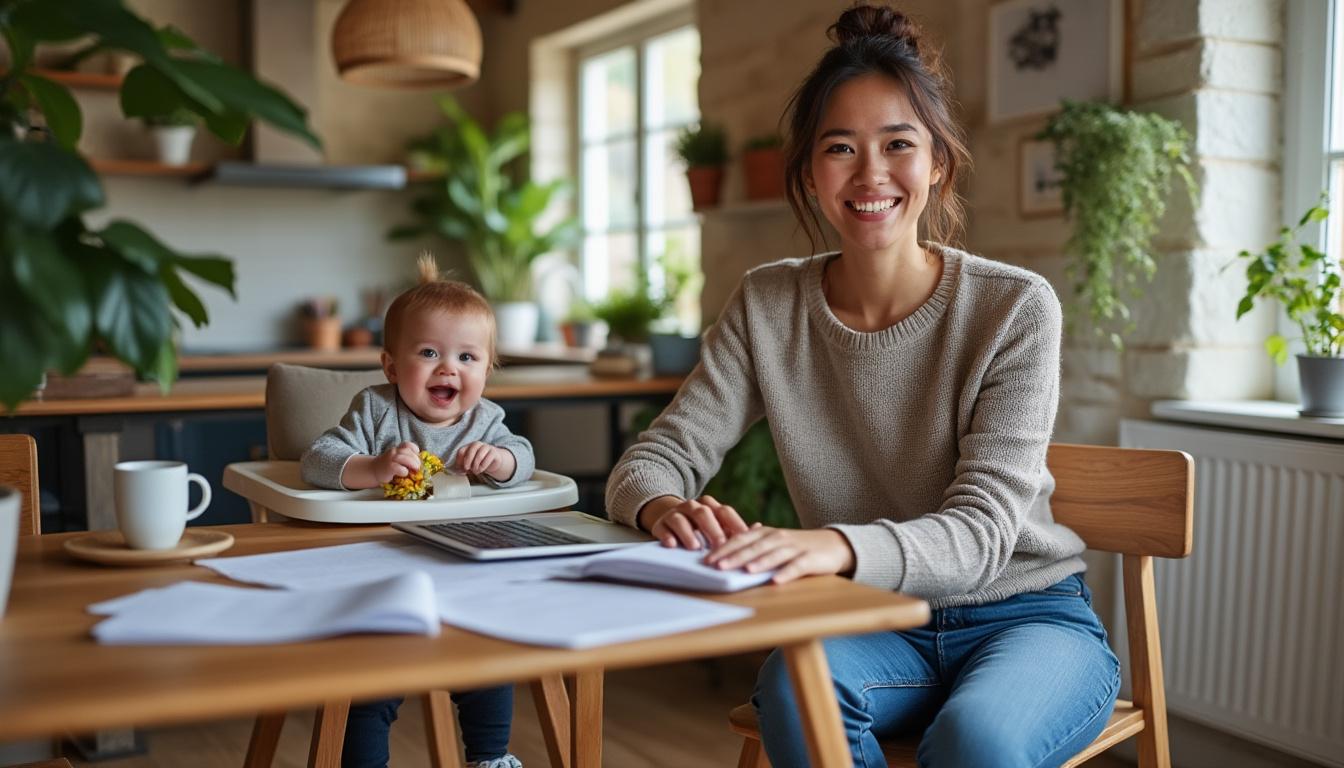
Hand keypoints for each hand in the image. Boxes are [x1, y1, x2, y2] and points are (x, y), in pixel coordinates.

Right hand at [372, 442, 420, 483]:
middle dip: (416, 460)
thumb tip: (420, 465)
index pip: (408, 445)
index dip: (415, 450)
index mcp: (397, 449)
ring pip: (403, 458)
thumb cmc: (388, 467)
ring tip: (414, 471)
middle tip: (418, 468)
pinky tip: (404, 474)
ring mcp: (390, 459)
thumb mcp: (397, 460)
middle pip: (407, 451)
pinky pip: (398, 468)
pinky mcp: (388, 468)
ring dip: (412, 464)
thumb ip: (407, 459)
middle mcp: (393, 452)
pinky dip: (404, 471)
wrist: (373, 471)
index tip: (417, 456)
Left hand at [455, 442, 512, 480]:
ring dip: (476, 465)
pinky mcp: (493, 452)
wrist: (493, 461)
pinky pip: (488, 458)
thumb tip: (456, 472)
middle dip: (468, 461)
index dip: (459, 461)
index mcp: (468, 446)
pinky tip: (481, 469)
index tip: (460, 468)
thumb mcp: (469, 465)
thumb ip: (462, 467)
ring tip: (475, 471)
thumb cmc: (479, 462)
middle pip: (471, 450)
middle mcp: (477, 445)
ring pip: (479, 454)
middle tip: (467, 469)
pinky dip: (483, 466)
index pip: (461, 451)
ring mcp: (486, 447)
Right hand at [638, 495, 749, 549]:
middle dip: (713, 529)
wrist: (666, 516)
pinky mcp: (660, 524)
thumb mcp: (716, 525)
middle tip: (720, 545)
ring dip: (689, 533)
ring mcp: (675, 514)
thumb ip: (734, 528)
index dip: (734, 524)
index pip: (724, 511)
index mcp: (710, 506)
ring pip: (682, 519)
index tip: (744, 539)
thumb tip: (759, 527)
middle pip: (704, 513)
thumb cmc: (698, 526)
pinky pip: (663, 528)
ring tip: (695, 547)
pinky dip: (667, 535)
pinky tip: (672, 545)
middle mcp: (693, 507)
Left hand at [703, 527, 855, 584]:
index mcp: (766, 533)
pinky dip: (786, 573)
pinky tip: (776, 581)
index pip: (740, 539)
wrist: (834, 545)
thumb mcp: (773, 542)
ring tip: (745, 571)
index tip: (706, 559)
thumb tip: (724, 551)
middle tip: (717, 566)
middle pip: (754, 546)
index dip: (723, 548)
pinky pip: (797, 566)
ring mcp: (795, 547)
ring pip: (774, 554)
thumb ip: (751, 545)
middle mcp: (778, 537)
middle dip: (735, 556)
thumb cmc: (797, 546)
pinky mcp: (811, 559)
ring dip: (759, 562)